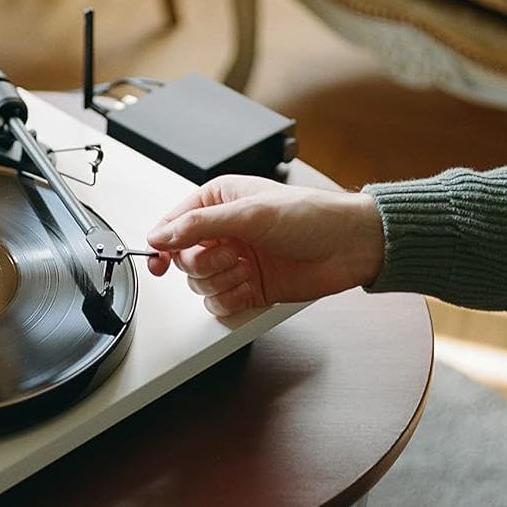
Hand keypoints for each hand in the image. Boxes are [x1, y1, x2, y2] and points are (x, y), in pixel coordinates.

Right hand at [146, 175, 383, 315]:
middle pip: (183, 259)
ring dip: (221, 280)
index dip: (162, 243)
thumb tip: (161, 235)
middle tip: (232, 255)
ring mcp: (234, 261)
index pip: (174, 225)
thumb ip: (199, 225)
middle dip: (204, 263)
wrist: (348, 246)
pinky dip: (231, 299)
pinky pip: (218, 303)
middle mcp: (223, 232)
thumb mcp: (249, 213)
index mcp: (218, 203)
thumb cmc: (310, 216)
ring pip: (198, 283)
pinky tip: (251, 285)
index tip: (158, 259)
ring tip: (248, 268)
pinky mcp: (247, 287)